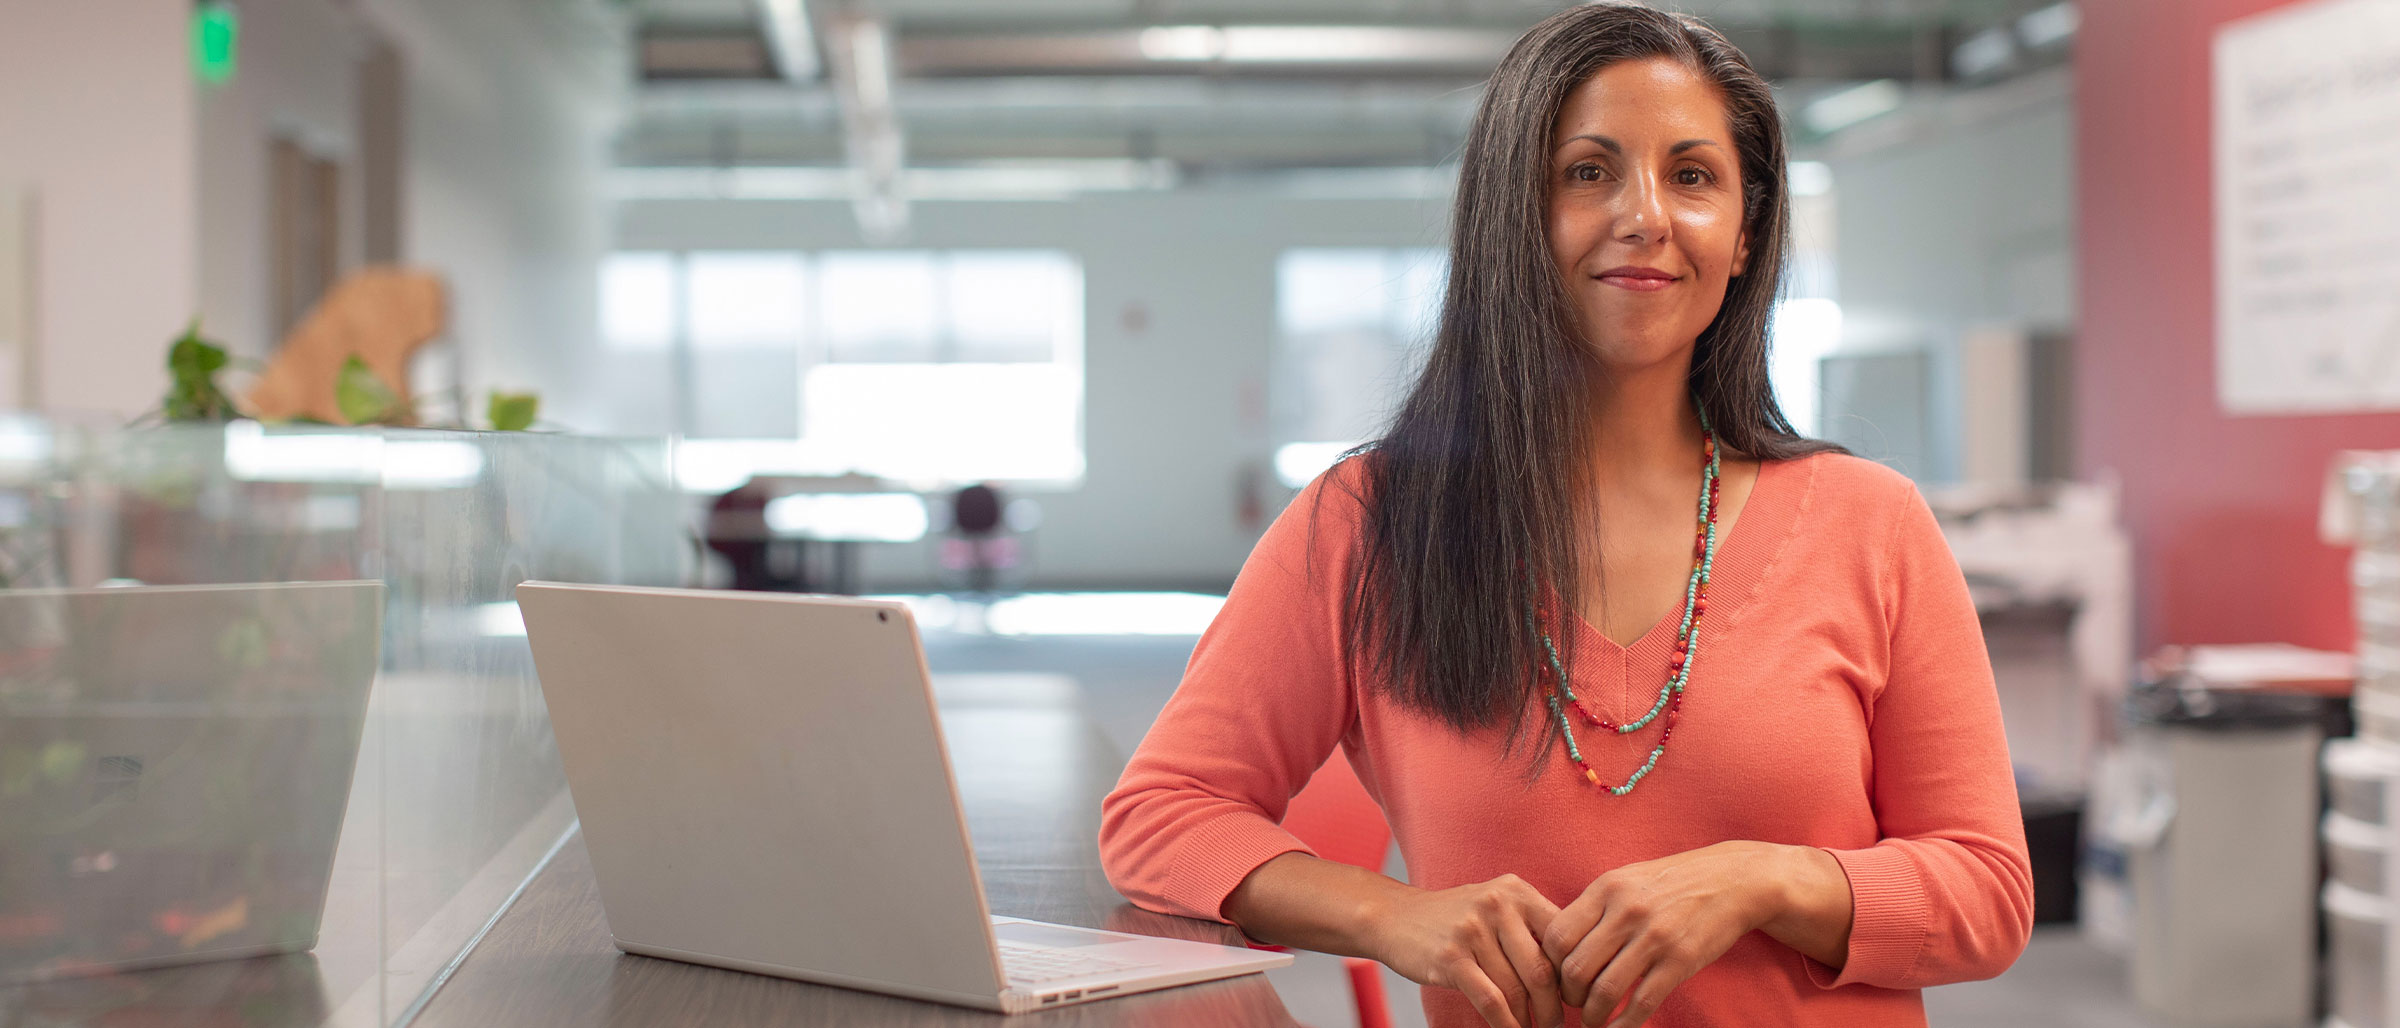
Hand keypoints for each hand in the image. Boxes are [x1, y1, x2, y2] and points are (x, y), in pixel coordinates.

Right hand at [1368, 873, 1566, 1027]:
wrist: (1394, 916)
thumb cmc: (1455, 918)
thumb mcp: (1496, 906)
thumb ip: (1531, 927)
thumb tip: (1575, 969)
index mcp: (1516, 891)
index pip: (1561, 938)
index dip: (1573, 974)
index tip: (1576, 998)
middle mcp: (1497, 905)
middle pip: (1542, 970)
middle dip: (1555, 1007)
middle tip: (1559, 1025)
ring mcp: (1472, 930)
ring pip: (1516, 990)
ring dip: (1529, 1021)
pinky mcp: (1451, 957)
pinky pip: (1490, 1000)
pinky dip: (1506, 1024)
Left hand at [1538, 842, 1792, 1027]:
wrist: (1732, 879)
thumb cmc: (1671, 882)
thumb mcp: (1626, 880)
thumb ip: (1594, 909)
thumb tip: (1557, 946)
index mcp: (1606, 889)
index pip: (1557, 936)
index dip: (1550, 966)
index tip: (1556, 978)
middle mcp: (1627, 911)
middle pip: (1575, 968)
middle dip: (1568, 996)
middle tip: (1573, 1004)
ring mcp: (1655, 937)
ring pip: (1604, 991)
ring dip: (1592, 1016)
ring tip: (1592, 1021)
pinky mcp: (1681, 961)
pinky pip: (1642, 1003)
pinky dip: (1623, 1024)